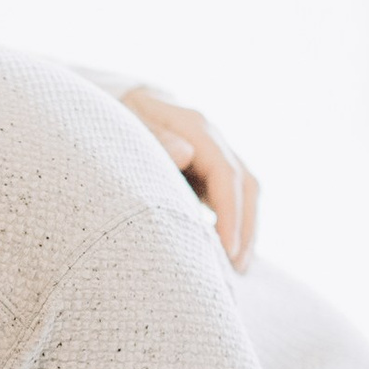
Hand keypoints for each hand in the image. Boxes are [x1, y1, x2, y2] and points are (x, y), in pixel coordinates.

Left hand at [121, 86, 259, 271]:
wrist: (124, 99)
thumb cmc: (120, 115)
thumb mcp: (128, 121)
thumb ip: (154, 137)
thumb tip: (185, 153)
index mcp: (194, 126)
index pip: (225, 174)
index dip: (230, 213)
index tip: (225, 248)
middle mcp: (213, 138)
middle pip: (246, 185)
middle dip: (245, 228)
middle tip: (236, 270)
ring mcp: (217, 150)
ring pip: (247, 192)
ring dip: (246, 229)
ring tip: (236, 269)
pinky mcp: (212, 167)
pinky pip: (234, 196)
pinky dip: (236, 223)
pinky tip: (228, 253)